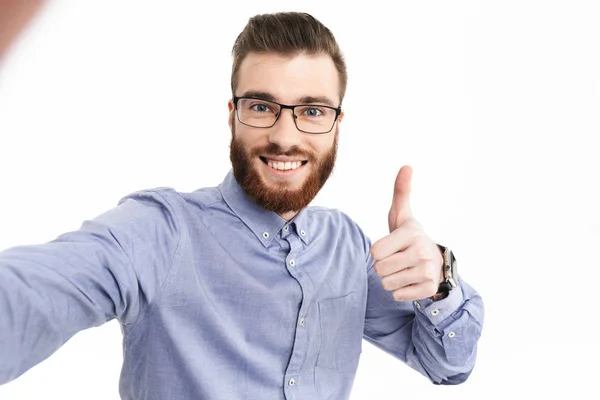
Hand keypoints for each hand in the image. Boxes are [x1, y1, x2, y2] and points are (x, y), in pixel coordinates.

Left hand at [370, 165, 443, 301]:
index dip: (378, 252)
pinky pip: (397, 296)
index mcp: (411, 233)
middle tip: (398, 259)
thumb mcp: (402, 216)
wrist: (435, 263)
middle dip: (384, 267)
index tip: (392, 247)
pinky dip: (400, 292)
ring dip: (391, 279)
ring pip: (387, 284)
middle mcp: (421, 252)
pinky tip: (411, 281)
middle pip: (379, 269)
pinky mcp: (428, 289)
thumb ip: (401, 192)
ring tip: (404, 269)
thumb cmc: (409, 238)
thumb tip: (407, 166)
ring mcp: (427, 271)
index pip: (375, 252)